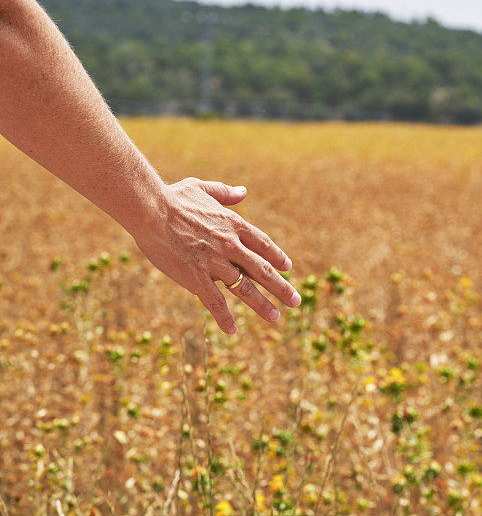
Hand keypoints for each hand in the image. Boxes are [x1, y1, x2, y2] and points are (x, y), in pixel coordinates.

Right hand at [133, 177, 300, 333]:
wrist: (150, 209)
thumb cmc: (173, 197)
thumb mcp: (203, 187)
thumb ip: (225, 192)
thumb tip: (243, 191)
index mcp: (234, 224)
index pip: (264, 245)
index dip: (277, 257)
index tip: (288, 268)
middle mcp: (231, 246)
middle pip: (263, 271)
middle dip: (282, 287)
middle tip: (295, 300)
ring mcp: (215, 263)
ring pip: (245, 289)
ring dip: (262, 305)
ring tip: (275, 317)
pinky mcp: (196, 278)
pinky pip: (215, 302)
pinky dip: (224, 318)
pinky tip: (232, 330)